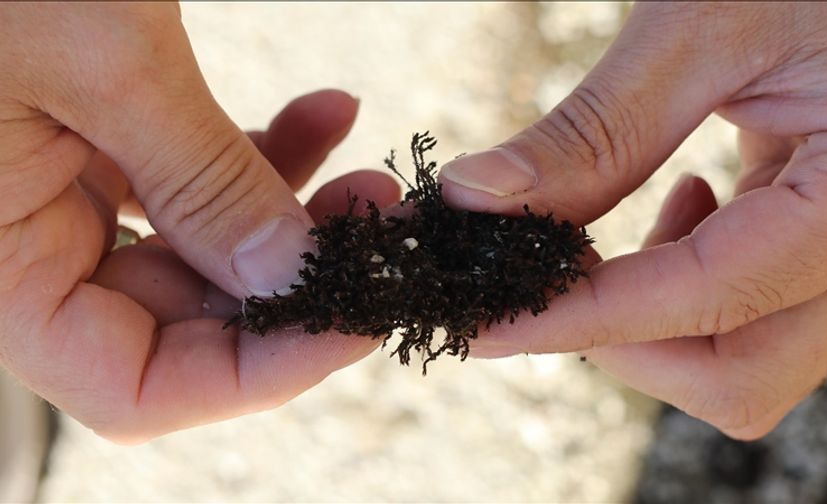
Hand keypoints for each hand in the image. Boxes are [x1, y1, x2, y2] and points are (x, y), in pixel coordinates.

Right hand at [0, 3, 397, 442]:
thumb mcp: (103, 62)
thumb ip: (203, 184)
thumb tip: (299, 279)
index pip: (133, 391)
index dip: (253, 376)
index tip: (354, 324)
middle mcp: (21, 251)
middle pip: (182, 327)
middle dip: (295, 285)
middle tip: (381, 235)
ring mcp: (59, 198)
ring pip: (202, 255)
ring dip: (292, 220)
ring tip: (371, 179)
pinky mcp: (94, 143)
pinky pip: (192, 181)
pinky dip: (260, 154)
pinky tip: (326, 114)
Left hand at [439, 3, 826, 438]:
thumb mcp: (702, 28)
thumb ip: (594, 131)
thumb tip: (474, 198)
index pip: (706, 298)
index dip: (582, 320)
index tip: (486, 326)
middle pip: (737, 376)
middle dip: (625, 344)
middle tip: (555, 274)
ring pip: (743, 360)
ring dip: (653, 318)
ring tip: (630, 221)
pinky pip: (753, 312)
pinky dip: (687, 286)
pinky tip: (687, 201)